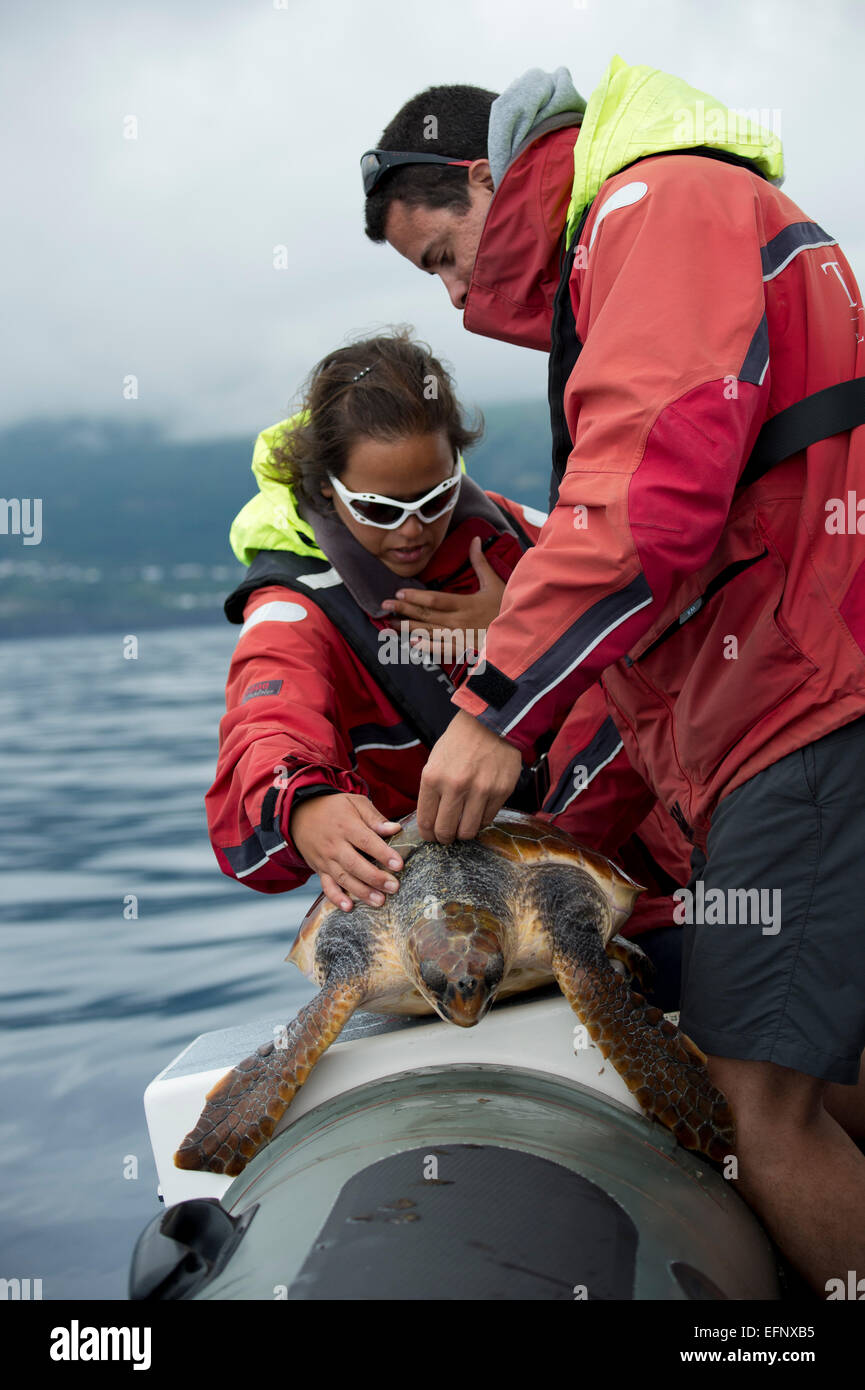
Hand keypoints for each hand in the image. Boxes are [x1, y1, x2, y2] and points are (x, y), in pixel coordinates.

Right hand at [290, 793, 403, 911]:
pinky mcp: (319, 869)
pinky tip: (348, 907)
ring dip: (361, 892)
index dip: (383, 854)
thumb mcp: (355, 803)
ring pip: (343, 878)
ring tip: (380, 901)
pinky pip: (326, 886)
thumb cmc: (334, 808)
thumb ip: (374, 818)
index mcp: (346, 826)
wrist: (301, 813)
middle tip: (394, 887)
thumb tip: (395, 829)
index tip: (399, 864)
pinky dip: (336, 898)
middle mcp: (334, 845)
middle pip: (355, 864)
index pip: (366, 841)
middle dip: (375, 878)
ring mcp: (325, 859)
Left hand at [380, 536, 505, 648]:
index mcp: (465, 604)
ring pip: (428, 633)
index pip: (434, 600)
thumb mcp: (494, 584)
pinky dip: (426, 648)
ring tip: (390, 623)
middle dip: (403, 610)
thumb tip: (475, 539)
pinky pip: (441, 650)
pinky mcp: (462, 650)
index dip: (415, 597)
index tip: (398, 592)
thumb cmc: (505, 608)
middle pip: (426, 616)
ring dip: (408, 628)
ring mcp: (460, 638)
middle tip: (384, 605)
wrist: (518, 635)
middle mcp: (459, 622)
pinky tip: (412, 644)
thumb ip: (480, 563)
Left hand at [417, 709, 522, 843]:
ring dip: (463, 833)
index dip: (428, 835)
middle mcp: (455, 786)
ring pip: (468, 831)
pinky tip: (478, 812)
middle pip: (446, 831)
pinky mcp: (501, 791)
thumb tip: (432, 818)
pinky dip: (481, 820)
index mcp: (433, 777)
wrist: (490, 721)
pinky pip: (488, 819)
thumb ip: (432, 789)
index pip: (426, 821)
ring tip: (463, 827)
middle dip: (444, 838)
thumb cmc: (460, 741)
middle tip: (447, 836)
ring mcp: (480, 790)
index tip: (431, 836)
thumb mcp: (435, 760)